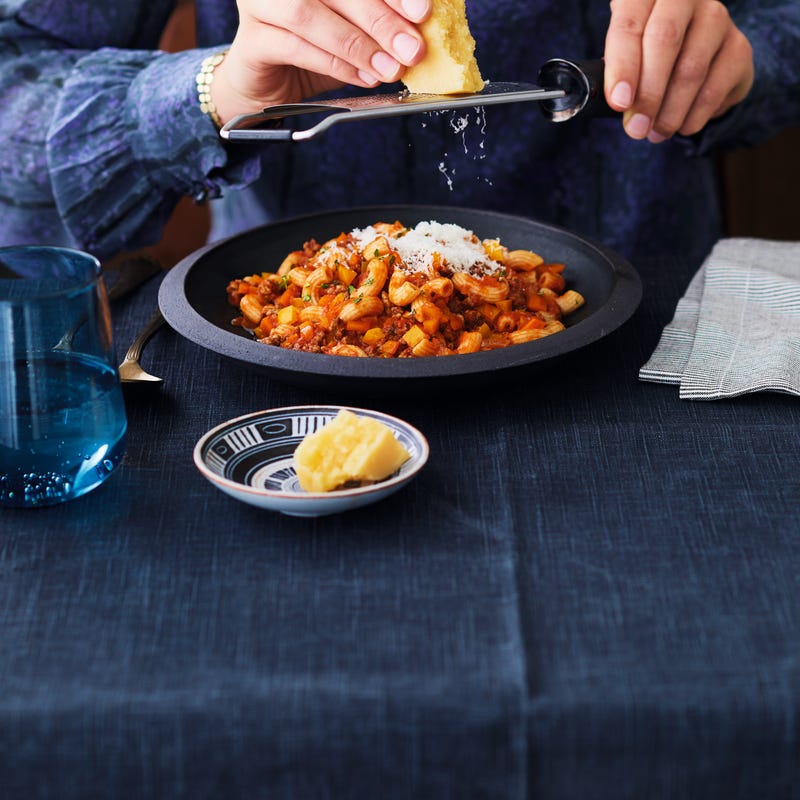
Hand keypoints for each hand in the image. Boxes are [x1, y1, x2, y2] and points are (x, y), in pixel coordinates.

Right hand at [210, 0, 429, 125]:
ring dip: (356, 44)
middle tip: (411, 48)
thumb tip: (419, 31)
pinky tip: (362, 77)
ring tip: (388, 68)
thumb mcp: (355, 30)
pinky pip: (295, 47)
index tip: (422, 12)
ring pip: (308, 13)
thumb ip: (380, 23)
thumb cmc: (315, 49)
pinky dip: (335, 65)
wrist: (270, 84)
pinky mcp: (252, 40)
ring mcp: (260, 4)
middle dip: (380, 19)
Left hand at [603, 0, 753, 141]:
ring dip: (669, 113)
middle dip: (647, 94)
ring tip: (655, 132)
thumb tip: (611, 102)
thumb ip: (616, 72)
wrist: (698, 57)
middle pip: (665, 40)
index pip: (630, 22)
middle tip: (636, 129)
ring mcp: (717, 19)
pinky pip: (713, 90)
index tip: (619, 102)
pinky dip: (692, 118)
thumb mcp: (626, 57)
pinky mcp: (739, 48)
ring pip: (691, 70)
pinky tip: (680, 126)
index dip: (623, 65)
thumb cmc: (648, 56)